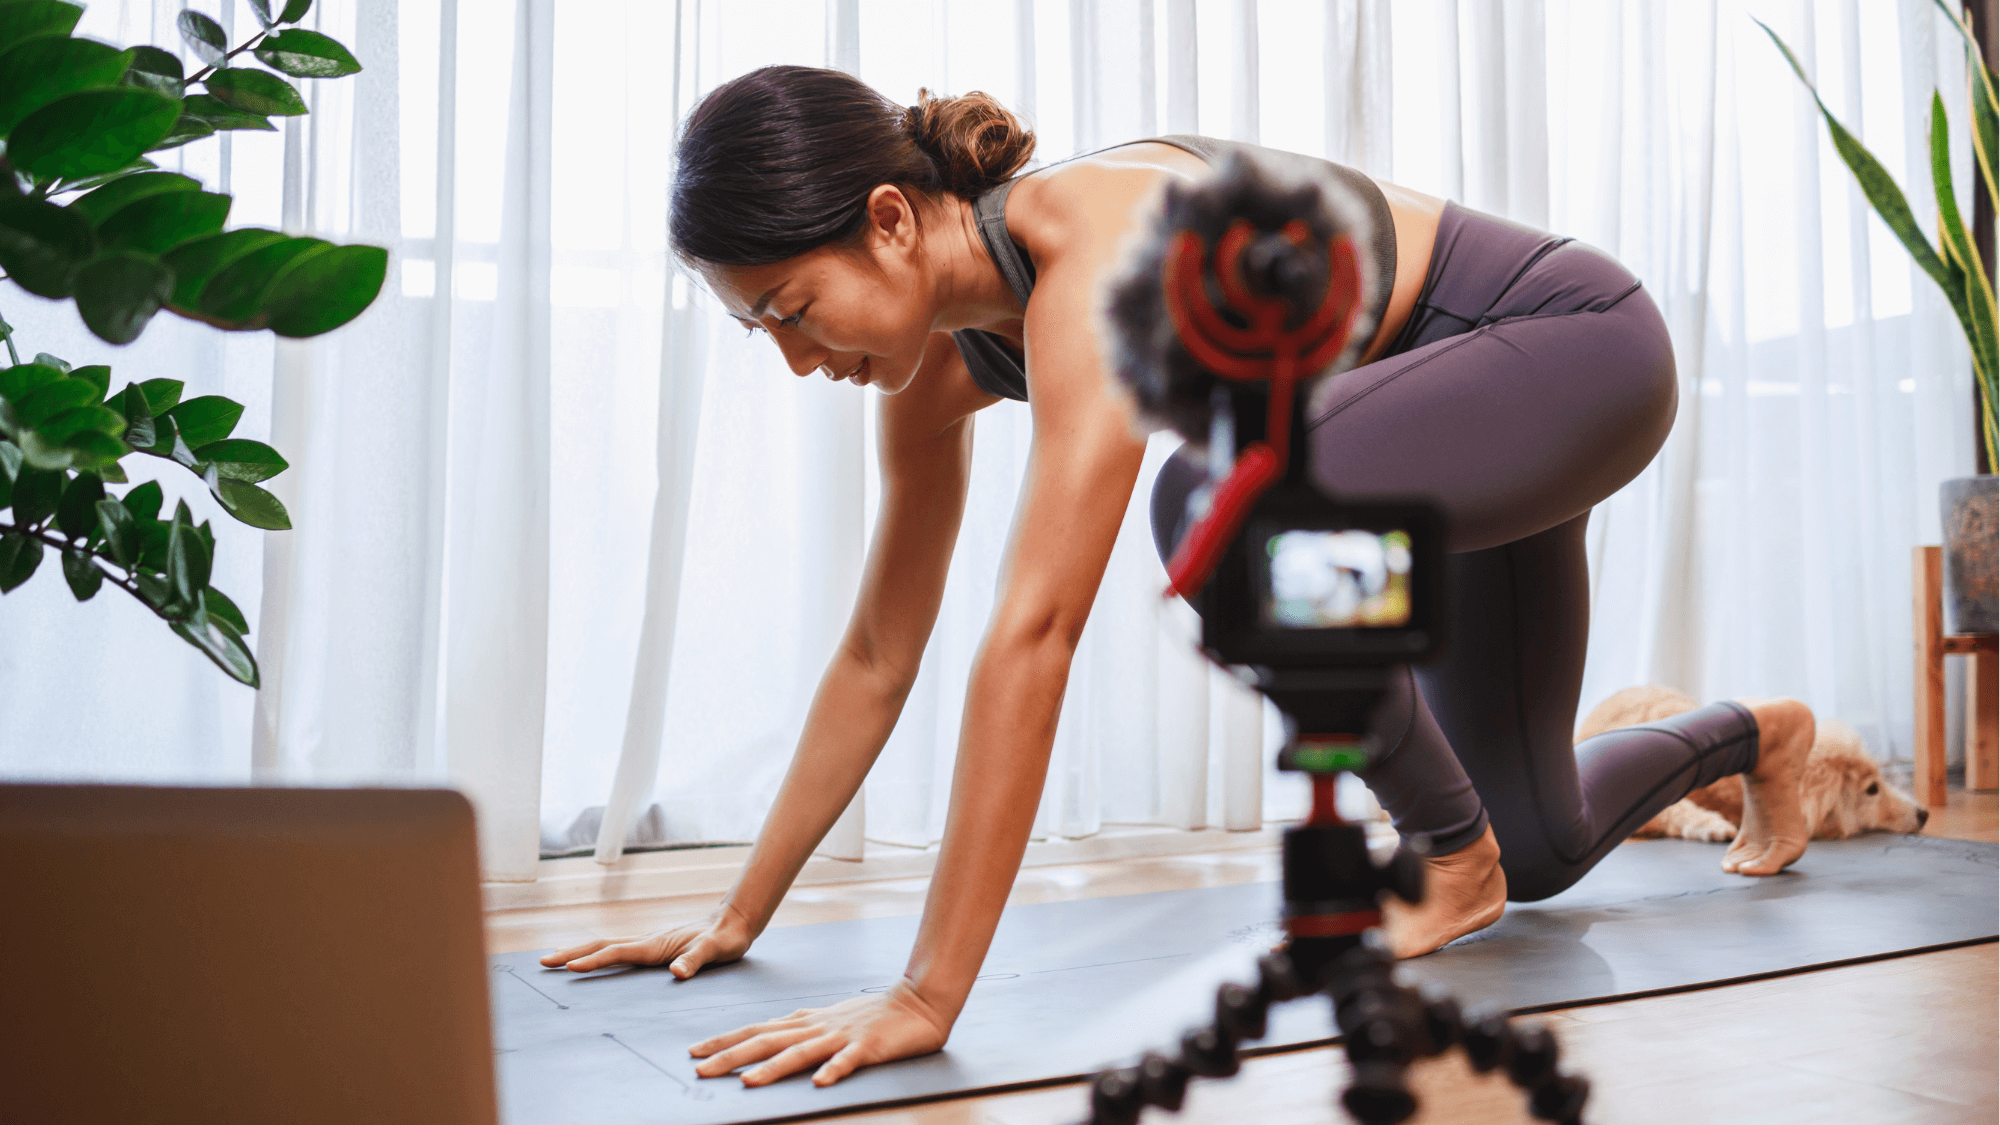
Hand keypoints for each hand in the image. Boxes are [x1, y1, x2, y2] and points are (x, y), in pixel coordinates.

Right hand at [537, 906, 752, 978]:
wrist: (734, 921)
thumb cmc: (726, 938)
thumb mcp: (715, 950)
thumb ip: (695, 960)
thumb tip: (677, 973)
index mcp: (655, 945)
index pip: (617, 953)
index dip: (593, 960)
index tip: (569, 966)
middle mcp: (647, 942)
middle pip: (602, 946)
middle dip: (572, 953)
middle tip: (544, 962)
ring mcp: (649, 943)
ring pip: (607, 946)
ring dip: (580, 952)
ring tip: (555, 958)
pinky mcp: (654, 947)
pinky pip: (618, 951)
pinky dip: (598, 954)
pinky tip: (593, 958)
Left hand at [689, 980, 950, 1086]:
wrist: (917, 1003)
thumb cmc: (870, 1016)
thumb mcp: (827, 1019)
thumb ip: (798, 1029)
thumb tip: (764, 1036)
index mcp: (806, 1022)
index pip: (758, 1030)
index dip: (726, 1040)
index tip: (695, 1052)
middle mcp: (818, 1027)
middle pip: (768, 1041)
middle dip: (731, 1056)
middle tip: (700, 1069)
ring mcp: (842, 1037)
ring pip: (800, 1052)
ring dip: (772, 1067)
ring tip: (747, 1081)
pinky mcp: (868, 1048)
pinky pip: (848, 1061)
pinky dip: (833, 1070)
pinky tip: (819, 1083)